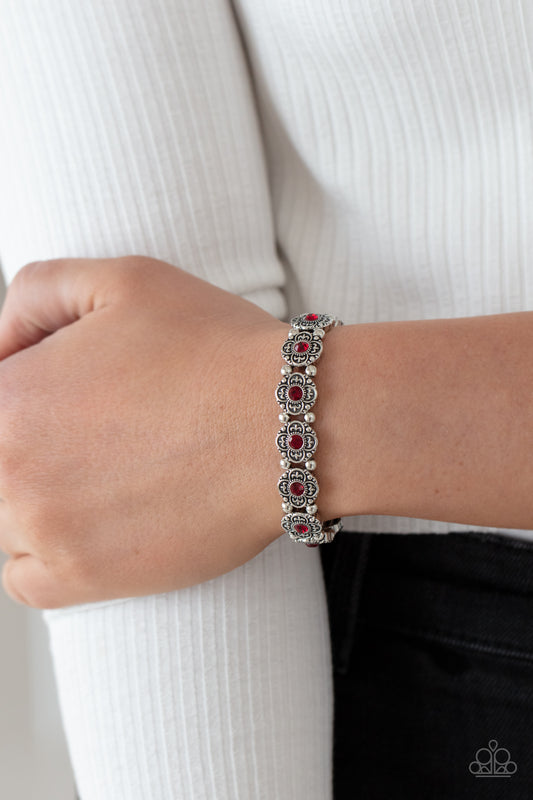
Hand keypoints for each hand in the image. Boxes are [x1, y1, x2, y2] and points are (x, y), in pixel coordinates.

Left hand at [0, 256, 288, 607]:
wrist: (290, 425)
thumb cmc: (214, 349)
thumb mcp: (120, 278)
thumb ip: (36, 293)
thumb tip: (2, 343)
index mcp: (8, 397)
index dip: (26, 387)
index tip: (68, 392)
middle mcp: (8, 470)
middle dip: (33, 443)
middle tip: (98, 430)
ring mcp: (44, 533)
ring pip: (4, 520)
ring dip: (38, 498)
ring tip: (104, 473)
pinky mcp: (84, 580)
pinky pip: (24, 579)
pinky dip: (45, 555)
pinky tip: (92, 523)